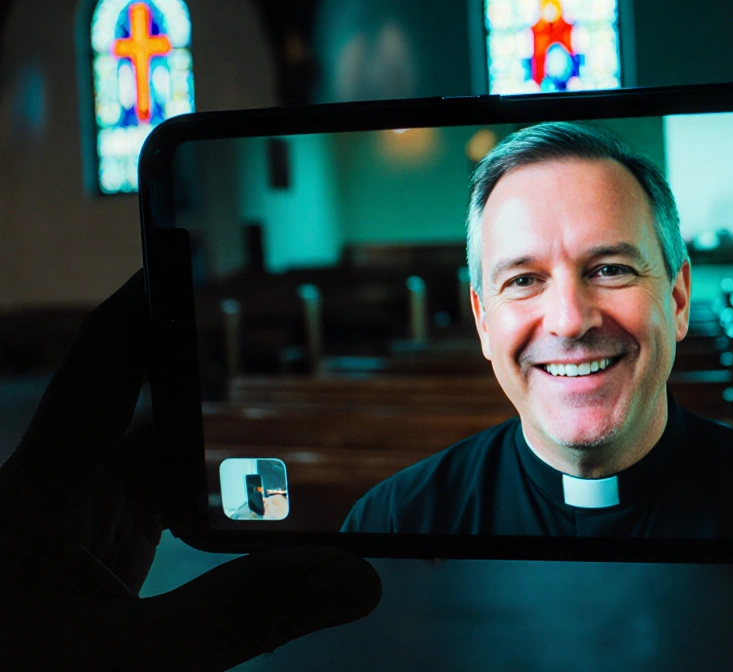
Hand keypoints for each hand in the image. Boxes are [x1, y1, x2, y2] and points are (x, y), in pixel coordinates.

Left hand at [0, 272, 381, 670]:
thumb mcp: (132, 661)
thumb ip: (241, 618)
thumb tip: (358, 577)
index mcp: (38, 492)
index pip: (100, 365)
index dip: (145, 303)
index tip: (189, 252)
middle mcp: (52, 499)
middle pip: (140, 411)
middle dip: (206, 380)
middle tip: (275, 344)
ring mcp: (69, 537)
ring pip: (152, 470)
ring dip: (212, 452)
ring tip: (286, 434)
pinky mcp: (88, 575)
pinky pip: (156, 518)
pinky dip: (205, 506)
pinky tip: (252, 516)